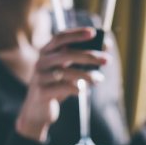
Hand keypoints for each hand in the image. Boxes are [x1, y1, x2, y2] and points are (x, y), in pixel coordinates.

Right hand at [15, 28, 108, 142]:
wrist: (37, 111)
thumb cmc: (56, 88)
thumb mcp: (67, 72)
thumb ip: (81, 60)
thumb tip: (105, 48)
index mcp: (46, 52)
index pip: (60, 37)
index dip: (77, 34)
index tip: (94, 33)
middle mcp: (41, 62)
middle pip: (67, 54)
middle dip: (89, 55)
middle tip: (107, 60)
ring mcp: (40, 77)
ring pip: (66, 72)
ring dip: (87, 75)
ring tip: (99, 79)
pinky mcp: (41, 93)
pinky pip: (61, 87)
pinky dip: (75, 88)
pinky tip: (83, 90)